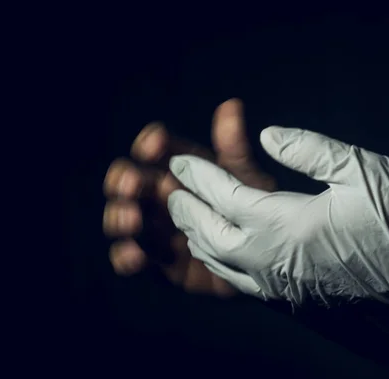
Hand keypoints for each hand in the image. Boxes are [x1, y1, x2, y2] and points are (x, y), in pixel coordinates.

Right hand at [103, 99, 275, 295]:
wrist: (267, 259)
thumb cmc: (255, 212)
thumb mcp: (246, 180)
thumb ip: (234, 149)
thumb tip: (231, 105)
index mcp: (183, 172)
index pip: (157, 150)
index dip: (151, 145)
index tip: (154, 145)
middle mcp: (164, 197)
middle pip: (131, 183)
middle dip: (127, 181)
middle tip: (132, 184)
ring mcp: (158, 230)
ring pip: (125, 219)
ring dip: (121, 217)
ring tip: (133, 218)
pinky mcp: (160, 263)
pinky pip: (132, 259)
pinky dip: (126, 257)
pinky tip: (135, 255)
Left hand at [167, 127, 388, 311]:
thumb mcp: (356, 167)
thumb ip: (306, 148)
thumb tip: (266, 135)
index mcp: (285, 224)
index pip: (224, 196)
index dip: (199, 176)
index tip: (182, 160)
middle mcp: (272, 260)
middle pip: (210, 233)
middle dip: (186, 207)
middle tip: (173, 186)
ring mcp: (280, 283)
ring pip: (219, 261)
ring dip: (197, 235)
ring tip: (188, 214)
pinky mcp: (292, 296)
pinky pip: (239, 279)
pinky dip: (219, 259)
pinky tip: (220, 247)